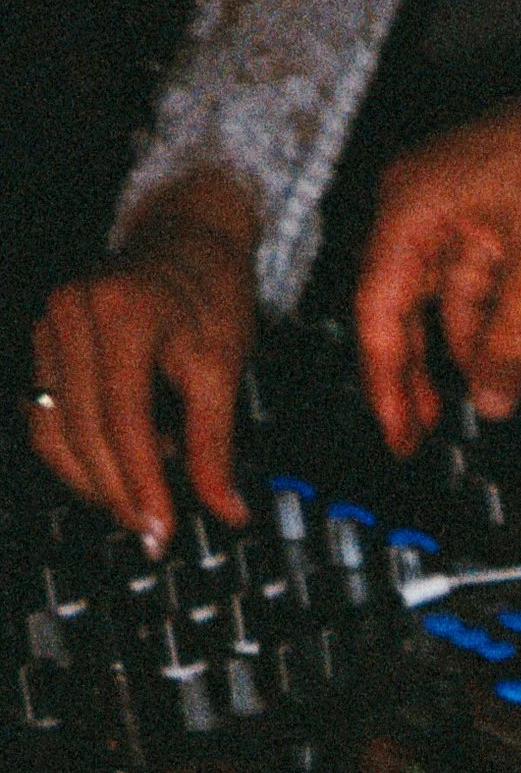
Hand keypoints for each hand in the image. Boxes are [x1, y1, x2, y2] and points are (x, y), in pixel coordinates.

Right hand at [28, 170, 259, 551]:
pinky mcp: (43, 340)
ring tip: (143, 495)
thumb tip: (226, 510)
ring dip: (93, 478)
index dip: (140, 484)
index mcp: (123, 313)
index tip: (159, 531)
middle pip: (81, 429)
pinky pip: (45, 414)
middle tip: (153, 533)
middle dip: (116, 492)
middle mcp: (73, 312)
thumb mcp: (224, 367)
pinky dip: (78, 452)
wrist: (185, 239)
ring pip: (51, 428)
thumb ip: (216, 445)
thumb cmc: (208, 293)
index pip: (123, 420)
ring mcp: (50, 324)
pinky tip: (122, 463)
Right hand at [355, 0, 520, 454]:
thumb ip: (512, 344)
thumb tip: (489, 396)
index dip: (385, 381)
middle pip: (404, 310)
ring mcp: (461, 213)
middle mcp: (426, 206)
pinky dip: (490, 328)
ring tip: (477, 405)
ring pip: (448, 304)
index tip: (396, 430)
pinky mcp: (497, 220)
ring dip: (463, 355)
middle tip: (421, 433)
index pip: (379, 312)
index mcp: (414, 208)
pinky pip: (481, 288)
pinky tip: (502, 366)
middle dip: (415, 376)